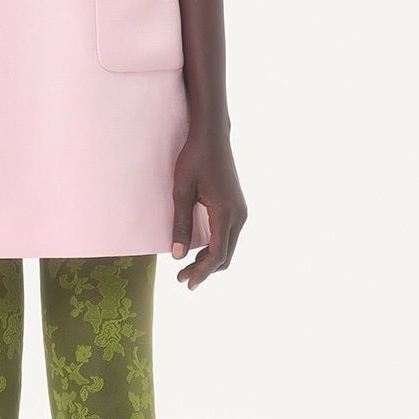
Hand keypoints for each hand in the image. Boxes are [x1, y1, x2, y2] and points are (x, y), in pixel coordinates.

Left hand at [171, 128, 245, 286]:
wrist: (212, 135)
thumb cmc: (194, 159)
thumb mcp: (181, 191)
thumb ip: (181, 224)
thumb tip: (177, 255)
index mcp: (226, 213)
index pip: (217, 255)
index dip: (201, 272)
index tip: (185, 282)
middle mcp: (239, 215)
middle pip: (226, 255)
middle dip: (205, 270)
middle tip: (181, 278)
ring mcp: (240, 211)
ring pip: (229, 247)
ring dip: (211, 261)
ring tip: (188, 267)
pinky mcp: (237, 207)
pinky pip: (229, 236)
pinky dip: (216, 248)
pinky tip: (200, 251)